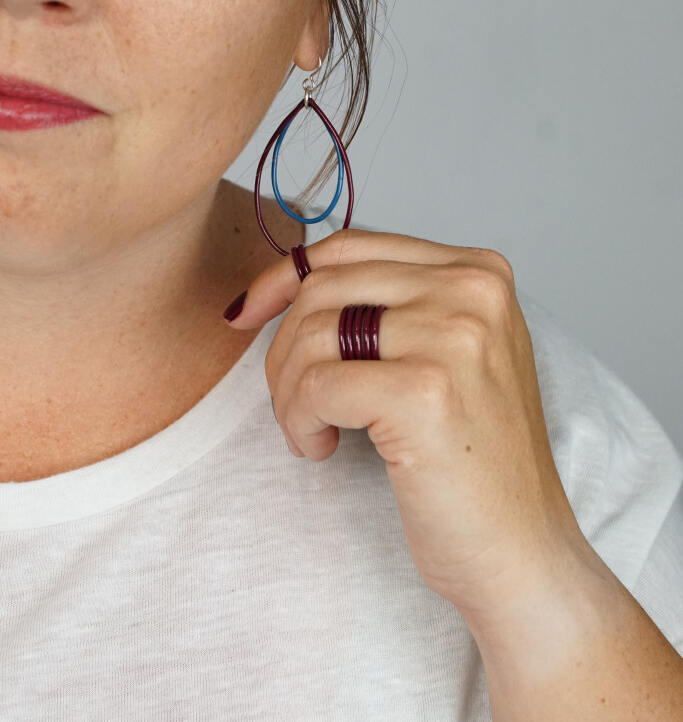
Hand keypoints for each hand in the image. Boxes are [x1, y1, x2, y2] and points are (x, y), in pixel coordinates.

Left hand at [224, 228, 589, 623]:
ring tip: (310, 431)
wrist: (521, 549)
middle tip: (291, 402)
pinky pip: (316, 385)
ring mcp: (454, 338)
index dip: (285, 277)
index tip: (247, 313)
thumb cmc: (472, 459)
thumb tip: (285, 278)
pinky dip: (300, 419)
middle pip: (325, 287)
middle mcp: (472, 291)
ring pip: (312, 334)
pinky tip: (320, 448)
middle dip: (283, 347)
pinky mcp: (426, 393)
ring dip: (288, 391)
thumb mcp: (445, 354)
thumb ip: (388, 305)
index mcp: (479, 272)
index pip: (352, 246)